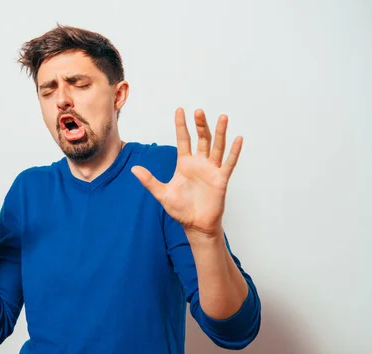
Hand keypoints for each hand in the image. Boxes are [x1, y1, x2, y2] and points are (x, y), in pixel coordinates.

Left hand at [131, 108, 241, 237]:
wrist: (195, 225)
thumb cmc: (180, 210)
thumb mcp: (162, 194)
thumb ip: (149, 181)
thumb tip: (133, 169)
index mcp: (184, 164)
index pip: (183, 139)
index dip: (181, 125)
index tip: (180, 110)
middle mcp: (199, 163)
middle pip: (201, 139)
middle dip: (200, 125)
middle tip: (199, 111)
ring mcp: (211, 170)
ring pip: (216, 147)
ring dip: (220, 132)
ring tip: (222, 117)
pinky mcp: (221, 179)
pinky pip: (228, 163)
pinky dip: (234, 151)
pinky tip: (238, 139)